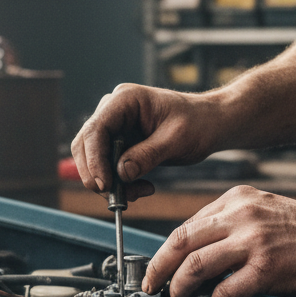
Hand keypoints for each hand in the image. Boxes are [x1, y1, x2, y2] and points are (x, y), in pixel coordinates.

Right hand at [71, 84, 223, 200]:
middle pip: (86, 145)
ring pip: (93, 159)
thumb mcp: (176, 140)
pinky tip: (141, 188)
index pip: (96, 129)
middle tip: (115, 197)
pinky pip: (107, 166)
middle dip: (96, 174)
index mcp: (125, 99)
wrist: (210, 124)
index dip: (94, 159)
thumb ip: (147, 155)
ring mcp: (114, 126)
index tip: (104, 184)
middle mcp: (113, 110)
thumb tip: (120, 173)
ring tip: (137, 193)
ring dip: (109, 182)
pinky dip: (118, 183)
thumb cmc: (198, 124)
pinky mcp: (119, 143)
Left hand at [143, 186, 295, 296]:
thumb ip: (231, 229)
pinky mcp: (267, 268)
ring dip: (180, 290)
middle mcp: (241, 216)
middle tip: (153, 288)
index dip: (166, 252)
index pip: (187, 226)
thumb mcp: (265, 214)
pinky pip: (225, 292)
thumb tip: (199, 262)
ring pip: (195, 266)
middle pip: (180, 242)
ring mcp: (253, 241)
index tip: (159, 269)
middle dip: (158, 269)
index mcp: (237, 200)